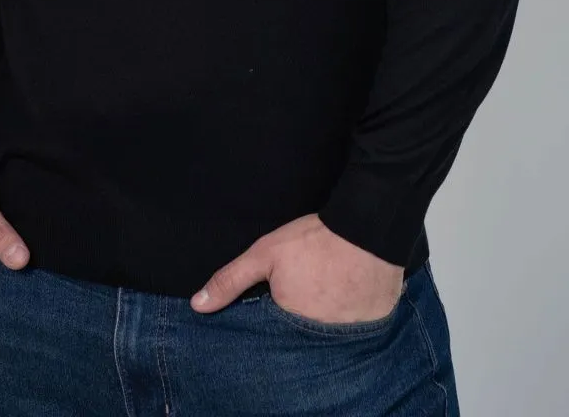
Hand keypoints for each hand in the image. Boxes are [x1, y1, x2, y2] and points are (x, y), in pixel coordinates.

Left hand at [190, 212, 404, 321]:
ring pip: (327, 335)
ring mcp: (347, 336)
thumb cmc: (314, 240)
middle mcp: (318, 339)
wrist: (366, 229)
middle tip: (307, 291)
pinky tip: (347, 296)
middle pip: (301, 337)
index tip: (280, 301)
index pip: (273, 335)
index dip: (274, 318)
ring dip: (324, 321)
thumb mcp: (265, 254)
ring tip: (327, 293)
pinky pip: (356, 330)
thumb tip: (197, 306)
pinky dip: (350, 317)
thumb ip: (230, 281)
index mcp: (289, 325)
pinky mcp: (371, 327)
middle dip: (299, 322)